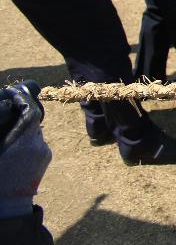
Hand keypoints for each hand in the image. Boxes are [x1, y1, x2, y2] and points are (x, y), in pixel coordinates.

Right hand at [0, 82, 50, 206]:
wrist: (8, 204)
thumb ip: (4, 132)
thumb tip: (5, 117)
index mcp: (22, 143)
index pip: (31, 113)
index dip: (23, 101)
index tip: (14, 94)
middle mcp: (37, 145)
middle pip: (33, 120)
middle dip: (22, 116)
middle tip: (10, 113)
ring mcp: (44, 151)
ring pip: (35, 132)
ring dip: (24, 130)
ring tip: (10, 137)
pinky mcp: (47, 157)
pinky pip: (38, 142)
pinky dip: (28, 141)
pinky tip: (17, 149)